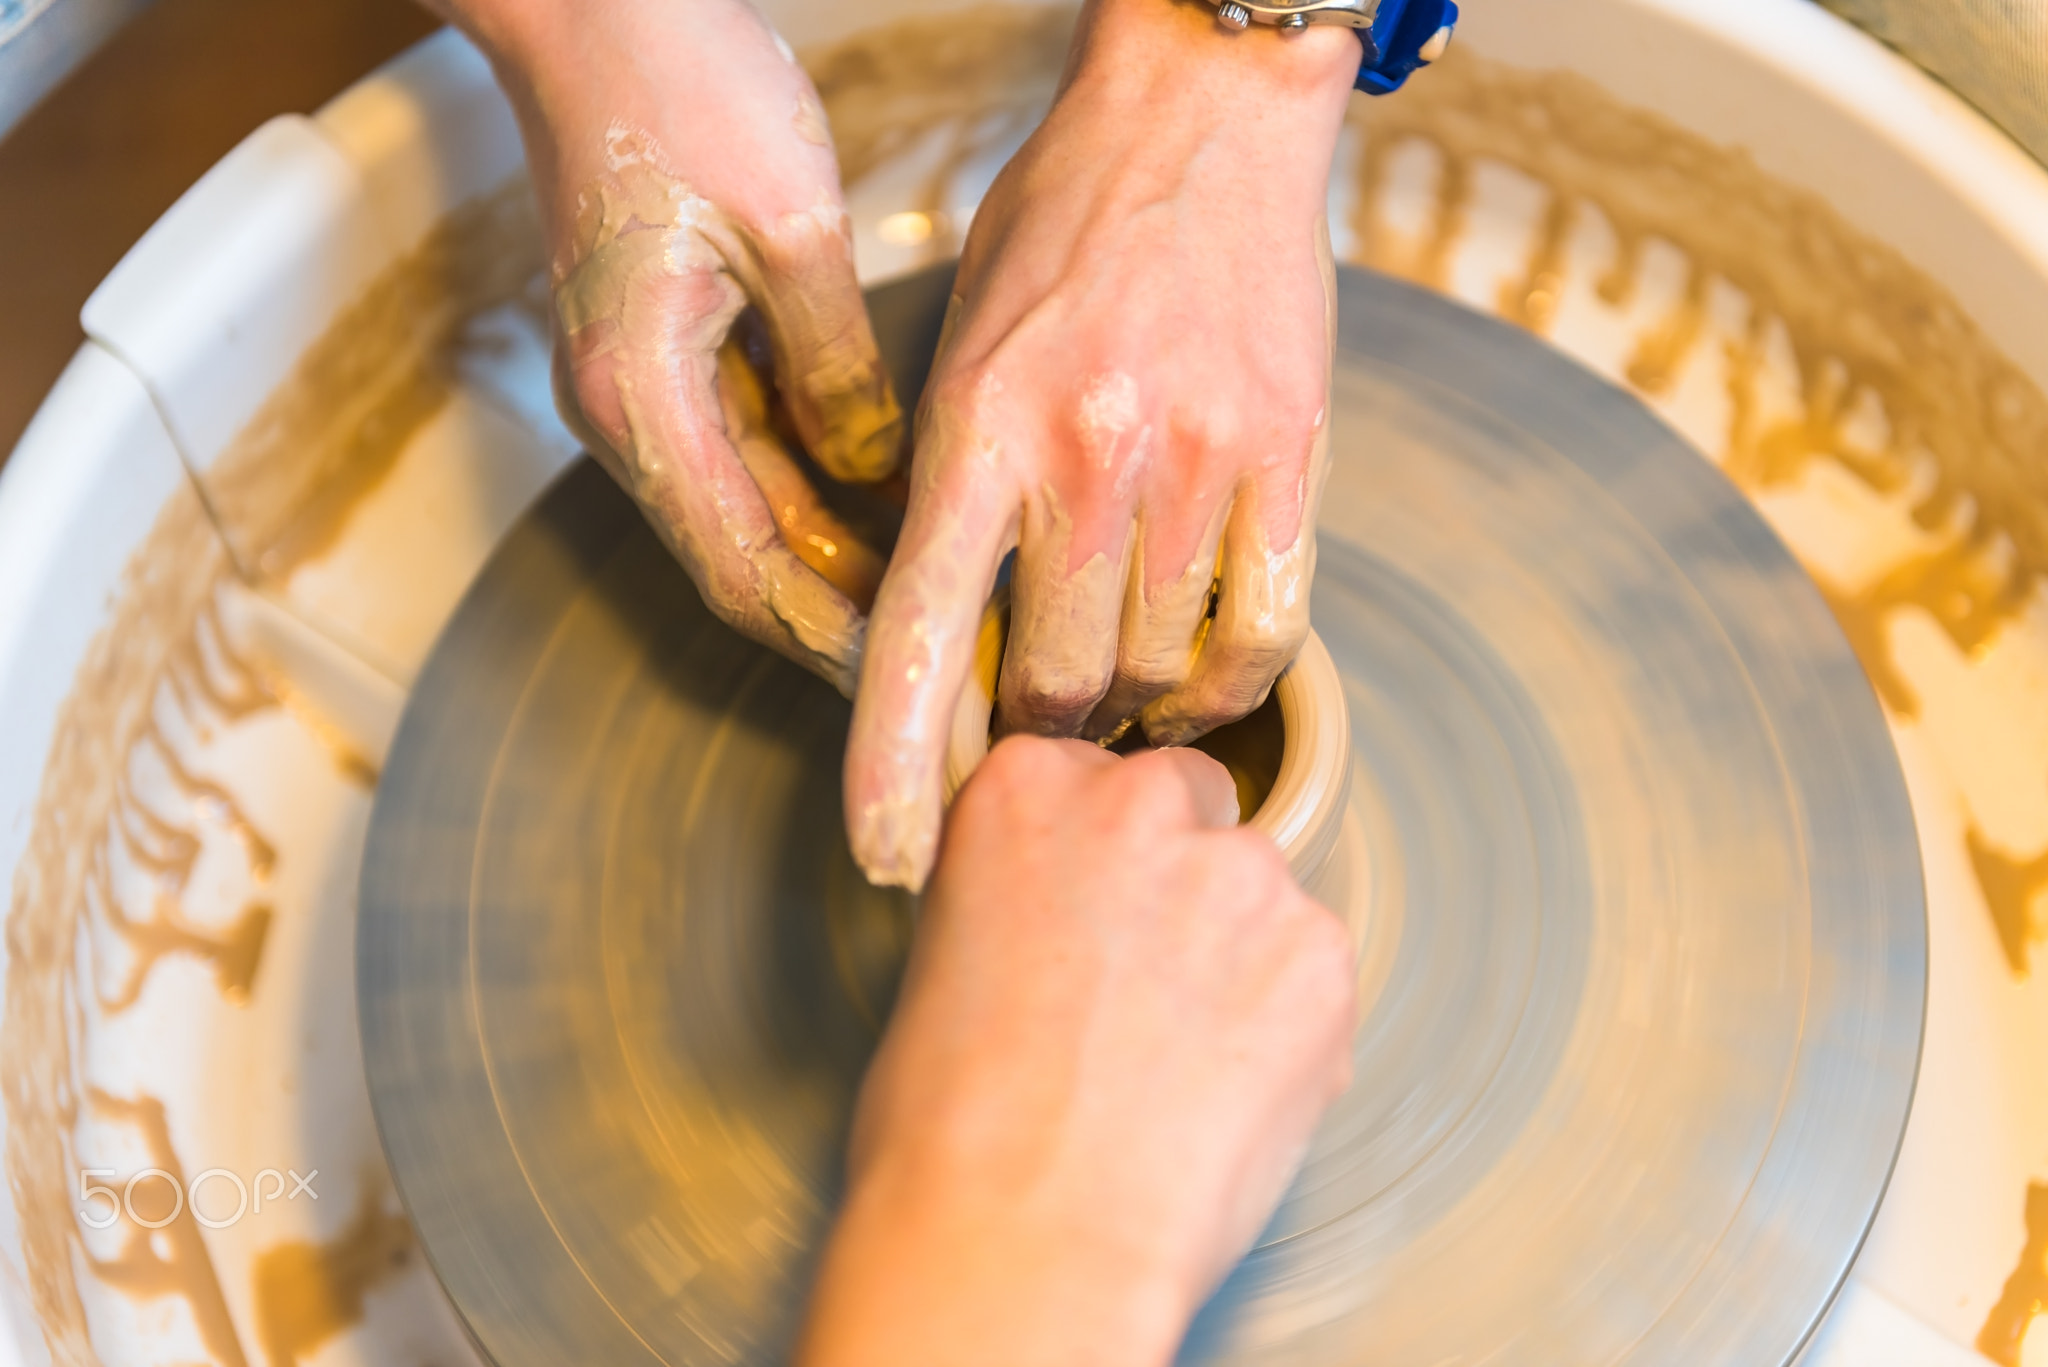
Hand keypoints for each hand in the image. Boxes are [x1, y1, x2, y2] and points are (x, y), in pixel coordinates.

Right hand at [435, 0, 902, 693]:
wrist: (592, 1)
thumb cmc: (680, 84)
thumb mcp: (790, 226)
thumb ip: (839, 369)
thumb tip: (875, 475)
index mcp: (637, 395)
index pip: (743, 571)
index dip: (834, 636)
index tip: (920, 676)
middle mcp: (619, 414)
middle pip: (739, 566)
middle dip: (839, 622)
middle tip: (948, 663)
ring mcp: (632, 391)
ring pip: (742, 521)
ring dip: (830, 568)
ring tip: (937, 605)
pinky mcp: (658, 361)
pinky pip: (741, 461)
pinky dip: (811, 502)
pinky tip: (891, 514)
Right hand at [797, 737, 1355, 1366]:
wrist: (1024, 1238)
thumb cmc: (950, 1125)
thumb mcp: (947, 951)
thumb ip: (1027, 888)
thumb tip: (1077, 913)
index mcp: (1031, 786)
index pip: (1096, 779)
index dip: (1098, 859)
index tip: (1087, 917)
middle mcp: (1143, 804)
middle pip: (1194, 810)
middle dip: (1179, 884)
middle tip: (1139, 991)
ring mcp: (1244, 877)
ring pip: (1262, 900)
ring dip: (1239, 958)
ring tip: (1177, 1066)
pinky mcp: (1321, 959)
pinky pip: (1313, 978)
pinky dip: (1287, 1028)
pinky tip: (1222, 1096)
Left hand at [845, 0, 1356, 886]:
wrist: (1202, 122)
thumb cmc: (1059, 236)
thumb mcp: (962, 350)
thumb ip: (956, 496)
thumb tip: (957, 651)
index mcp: (976, 428)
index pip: (918, 635)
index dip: (894, 764)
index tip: (887, 859)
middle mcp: (1085, 458)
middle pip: (1053, 688)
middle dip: (1032, 730)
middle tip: (1030, 721)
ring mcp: (1196, 465)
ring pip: (1154, 673)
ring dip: (1125, 704)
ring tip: (1111, 677)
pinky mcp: (1290, 463)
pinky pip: (1261, 636)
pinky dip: (1223, 686)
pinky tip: (1196, 678)